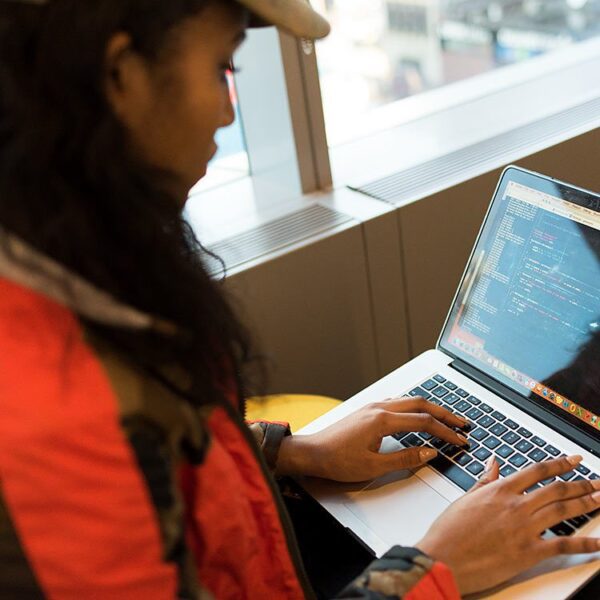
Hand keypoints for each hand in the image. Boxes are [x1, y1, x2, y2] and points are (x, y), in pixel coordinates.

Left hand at [276, 396, 470, 481]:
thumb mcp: (374, 466)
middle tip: (462, 423)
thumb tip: (429, 452)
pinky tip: (417, 413)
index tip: (460, 439)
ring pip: (409, 400)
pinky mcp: (367, 410)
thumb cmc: (337, 460)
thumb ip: (405, 458)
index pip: (423, 422)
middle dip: (444, 413)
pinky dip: (414, 407)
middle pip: (420, 404)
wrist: (311, 453)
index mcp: (383, 420)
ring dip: (429, 408)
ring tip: (445, 418)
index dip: (445, 431)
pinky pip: (397, 402)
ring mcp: (372, 406)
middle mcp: (379, 408)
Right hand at [416, 455, 599, 595]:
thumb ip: (484, 481)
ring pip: (563, 511)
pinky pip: (563, 545)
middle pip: (556, 490)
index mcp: (499, 490)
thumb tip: (494, 463)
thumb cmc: (449, 531)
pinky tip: (598, 542)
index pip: (537, 471)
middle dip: (581, 484)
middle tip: (597, 482)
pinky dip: (585, 544)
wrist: (443, 558)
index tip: (573, 460)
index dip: (559, 464)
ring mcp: (523, 528)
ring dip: (587, 503)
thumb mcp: (465, 499)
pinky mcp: (528, 552)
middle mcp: (515, 505)